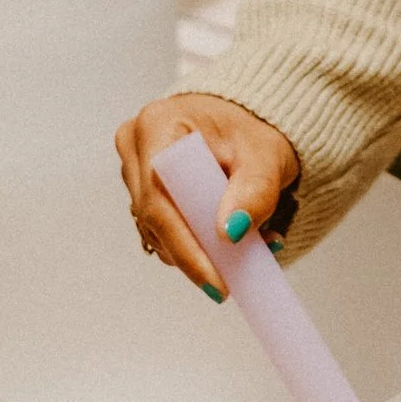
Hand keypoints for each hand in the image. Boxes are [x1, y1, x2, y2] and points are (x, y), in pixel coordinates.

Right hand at [115, 93, 301, 295]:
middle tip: (233, 282)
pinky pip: (162, 229)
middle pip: (154, 218)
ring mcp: (134, 168)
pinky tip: (226, 243)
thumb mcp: (265, 156)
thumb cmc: (254, 128)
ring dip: (198, 251)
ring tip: (245, 253)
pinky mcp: (143, 188)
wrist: (246, 120)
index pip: (159, 197)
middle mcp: (135, 145)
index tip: (216, 280)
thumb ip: (254, 191)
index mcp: (158, 125)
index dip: (185, 244)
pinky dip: (193, 243)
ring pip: (156, 230)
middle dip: (196, 255)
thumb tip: (230, 233)